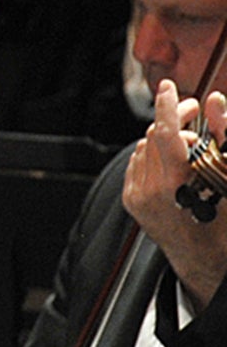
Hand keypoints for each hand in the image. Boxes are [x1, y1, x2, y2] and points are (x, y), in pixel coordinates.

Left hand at [126, 79, 226, 307]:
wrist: (205, 258)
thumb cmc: (224, 222)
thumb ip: (225, 136)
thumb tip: (216, 101)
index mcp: (181, 186)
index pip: (167, 134)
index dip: (168, 106)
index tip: (168, 87)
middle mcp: (153, 190)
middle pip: (156, 135)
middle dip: (174, 119)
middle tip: (194, 111)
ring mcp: (138, 196)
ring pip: (145, 146)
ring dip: (165, 138)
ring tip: (190, 147)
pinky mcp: (130, 200)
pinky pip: (137, 162)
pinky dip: (153, 155)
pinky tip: (173, 164)